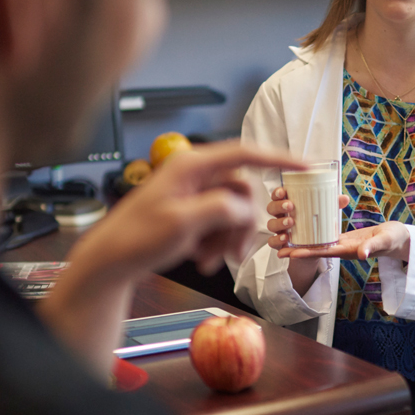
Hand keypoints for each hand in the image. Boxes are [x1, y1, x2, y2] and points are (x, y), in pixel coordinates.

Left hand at [76, 141, 305, 277]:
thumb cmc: (137, 239)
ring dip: (228, 238)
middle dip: (241, 224)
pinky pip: (219, 222)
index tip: (304, 165)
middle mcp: (195, 174)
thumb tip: (246, 209)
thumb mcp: (183, 223)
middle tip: (234, 253)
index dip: (278, 158)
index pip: (245, 153)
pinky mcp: (190, 210)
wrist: (110, 262)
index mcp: (192, 166)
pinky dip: (216, 242)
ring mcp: (193, 193)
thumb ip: (222, 209)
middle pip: (242, 191)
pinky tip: (201, 258)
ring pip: (233, 210)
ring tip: (209, 260)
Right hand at [266, 187, 348, 255]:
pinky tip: (285, 238)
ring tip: (291, 222)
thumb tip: (344, 198)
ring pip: (270, 225)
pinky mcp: (279, 244)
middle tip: (290, 206)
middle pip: (271, 208)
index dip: (277, 192)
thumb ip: (332, 205)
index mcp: (288, 204)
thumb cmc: (315, 223)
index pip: (277, 195)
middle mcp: (280, 216)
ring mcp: (278, 230)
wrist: (314, 246)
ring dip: (279, 222)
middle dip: (279, 206)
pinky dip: (277, 240)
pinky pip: (272, 242)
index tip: (283, 191)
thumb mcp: (324, 212)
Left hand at [282, 221, 410, 262]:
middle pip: (317, 249)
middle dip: (298, 249)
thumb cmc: (394, 239)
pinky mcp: (345, 237)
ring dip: (303, 241)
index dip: (306, 252)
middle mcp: (343, 249)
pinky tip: (305, 228)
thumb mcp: (384, 242)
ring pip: (319, 243)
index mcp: (349, 251)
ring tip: (285, 237)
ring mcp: (343, 244)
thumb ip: (373, 247)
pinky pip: (327, 236)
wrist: (399, 239)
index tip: (290, 252)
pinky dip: (315, 233)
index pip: (323, 252)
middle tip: (278, 248)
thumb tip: (362, 254)